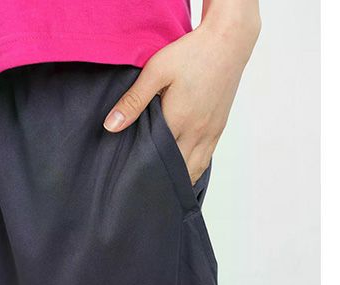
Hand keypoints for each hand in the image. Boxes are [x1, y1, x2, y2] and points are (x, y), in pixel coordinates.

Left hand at [104, 16, 259, 184]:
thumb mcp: (156, 71)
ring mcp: (210, 133)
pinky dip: (193, 171)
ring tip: (161, 187)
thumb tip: (110, 126)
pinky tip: (181, 174)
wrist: (229, 41)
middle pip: (175, 169)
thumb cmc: (190, 53)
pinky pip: (206, 161)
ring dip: (177, 180)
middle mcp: (196, 132)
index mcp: (178, 120)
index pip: (155, 157)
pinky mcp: (219, 129)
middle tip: (141, 187)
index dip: (142, 169)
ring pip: (193, 170)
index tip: (129, 179)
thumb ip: (133, 101)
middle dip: (159, 180)